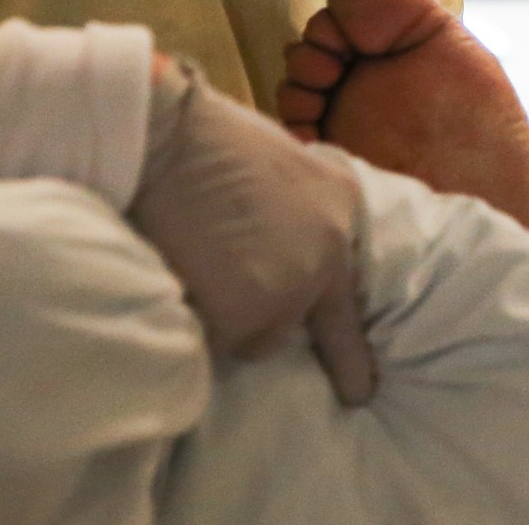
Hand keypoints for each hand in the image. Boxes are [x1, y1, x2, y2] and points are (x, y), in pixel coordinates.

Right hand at [127, 57, 376, 405]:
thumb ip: (291, 216)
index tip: (361, 392)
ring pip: (249, 336)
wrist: (168, 136)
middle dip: (248, 306)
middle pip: (288, 321)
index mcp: (341, 208)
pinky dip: (193, 321)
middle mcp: (330, 253)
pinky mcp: (251, 313)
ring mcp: (293, 287)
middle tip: (214, 265)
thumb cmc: (204, 140)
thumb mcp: (278, 166)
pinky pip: (214, 342)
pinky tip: (182, 276)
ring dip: (221, 317)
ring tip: (195, 265)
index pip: (351, 291)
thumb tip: (271, 253)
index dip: (351, 350)